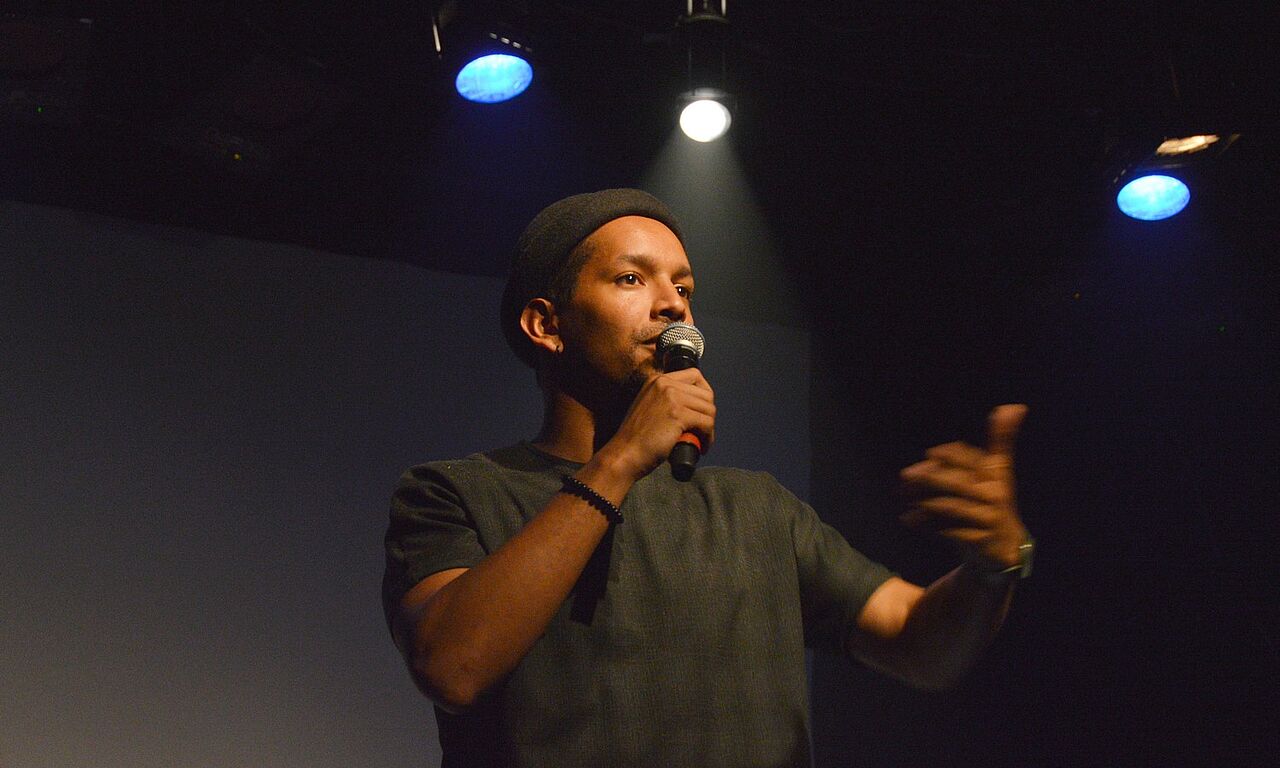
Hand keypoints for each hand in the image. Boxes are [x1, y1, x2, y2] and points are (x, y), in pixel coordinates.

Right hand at [604, 368, 715, 480]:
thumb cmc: (636, 437)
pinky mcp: (678, 415)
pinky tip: (701, 446)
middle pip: (706, 393)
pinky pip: (707, 423)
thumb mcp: (648, 405)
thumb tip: (694, 403)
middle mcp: (665, 383)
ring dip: (709, 427)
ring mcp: (671, 398)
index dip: (704, 394)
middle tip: (702, 429)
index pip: (695, 376)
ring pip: (709, 409)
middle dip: (708, 413)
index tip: (703, 410)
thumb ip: (665, 398)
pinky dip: (708, 437)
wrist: (625, 454)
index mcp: (657, 379)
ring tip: (701, 439)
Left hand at [898, 404, 1027, 569]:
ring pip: (951, 507)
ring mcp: (989, 518)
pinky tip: (909, 519)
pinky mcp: (980, 540)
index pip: (971, 458)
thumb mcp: (996, 470)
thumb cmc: (992, 500)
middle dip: (928, 478)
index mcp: (998, 473)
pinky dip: (927, 525)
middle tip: (904, 477)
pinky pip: (950, 530)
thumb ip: (999, 438)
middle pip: (957, 482)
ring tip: (904, 499)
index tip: (930, 455)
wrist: (1003, 548)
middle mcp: (996, 493)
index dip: (950, 455)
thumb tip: (1012, 406)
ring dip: (924, 503)